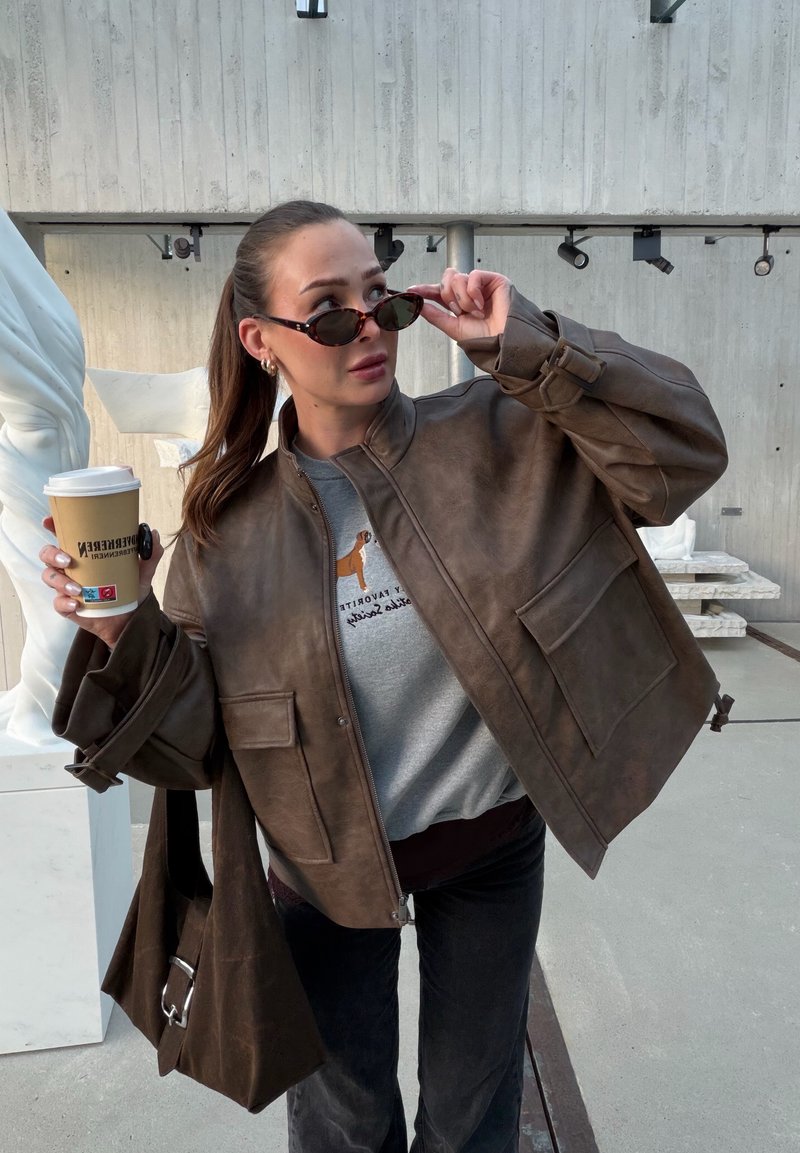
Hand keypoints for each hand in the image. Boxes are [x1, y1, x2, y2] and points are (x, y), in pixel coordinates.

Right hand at [39, 517, 164, 648]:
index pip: (64, 535)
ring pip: (49, 577)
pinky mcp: (68, 606)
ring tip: (77, 589)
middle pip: (48, 555)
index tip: (49, 521)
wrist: (131, 619)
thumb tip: (152, 533)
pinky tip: (76, 604)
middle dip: (52, 555)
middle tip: (68, 561)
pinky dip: (64, 602)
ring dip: (59, 581)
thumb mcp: (143, 571)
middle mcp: (71, 568)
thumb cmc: (131, 590)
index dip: (53, 526)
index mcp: (85, 553)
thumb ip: (150, 554)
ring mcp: (67, 587)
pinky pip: (58, 603)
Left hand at [406, 269, 511, 342]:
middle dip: (448, 296)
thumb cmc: (484, 338)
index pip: (438, 291)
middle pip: (447, 280)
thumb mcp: (453, 327)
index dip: (425, 290)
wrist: (501, 342)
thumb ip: (435, 316)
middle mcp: (468, 293)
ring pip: (458, 278)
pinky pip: (474, 276)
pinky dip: (473, 291)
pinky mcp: (493, 280)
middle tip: (458, 311)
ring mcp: (480, 286)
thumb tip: (419, 306)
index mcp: (458, 304)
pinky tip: (480, 304)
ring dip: (462, 299)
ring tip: (474, 311)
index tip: (412, 291)